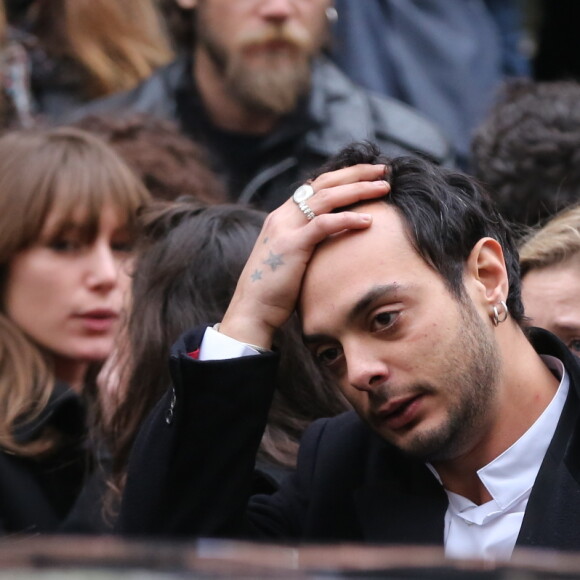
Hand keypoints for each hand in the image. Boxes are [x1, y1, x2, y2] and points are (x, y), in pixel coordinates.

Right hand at [220, 164, 389, 348]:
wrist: (252, 310)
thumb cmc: (275, 291)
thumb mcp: (291, 259)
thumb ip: (307, 244)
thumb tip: (331, 243)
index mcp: (282, 217)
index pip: (315, 186)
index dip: (343, 177)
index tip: (368, 176)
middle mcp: (283, 216)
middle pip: (323, 183)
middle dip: (355, 173)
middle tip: (383, 170)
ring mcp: (285, 228)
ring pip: (326, 197)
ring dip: (358, 189)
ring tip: (384, 187)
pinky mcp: (291, 245)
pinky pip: (323, 224)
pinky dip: (347, 220)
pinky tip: (368, 220)